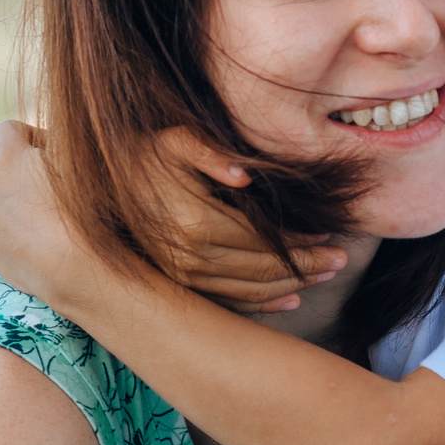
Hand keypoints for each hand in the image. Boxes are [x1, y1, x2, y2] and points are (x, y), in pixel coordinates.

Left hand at [0, 121, 112, 313]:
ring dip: (23, 207)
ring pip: (3, 206)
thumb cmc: (91, 212)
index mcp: (9, 161)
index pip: (9, 130)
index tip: (55, 153)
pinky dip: (22, 236)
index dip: (33, 136)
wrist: (80, 273)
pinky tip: (52, 245)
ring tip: (60, 222)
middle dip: (28, 175)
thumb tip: (73, 130)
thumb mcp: (87, 161)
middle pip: (5, 171)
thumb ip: (69, 141)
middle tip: (62, 191)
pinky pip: (5, 236)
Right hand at [133, 129, 346, 313]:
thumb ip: (209, 152)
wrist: (103, 190)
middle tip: (341, 262)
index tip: (331, 237)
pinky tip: (289, 301)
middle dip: (307, 266)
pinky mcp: (180, 286)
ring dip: (292, 286)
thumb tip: (245, 176)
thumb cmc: (147, 156)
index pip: (264, 240)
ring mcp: (184, 278)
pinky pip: (228, 303)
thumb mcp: (176, 140)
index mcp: (198, 223)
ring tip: (324, 278)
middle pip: (264, 268)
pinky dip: (262, 305)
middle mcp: (191, 259)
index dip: (300, 241)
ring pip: (250, 290)